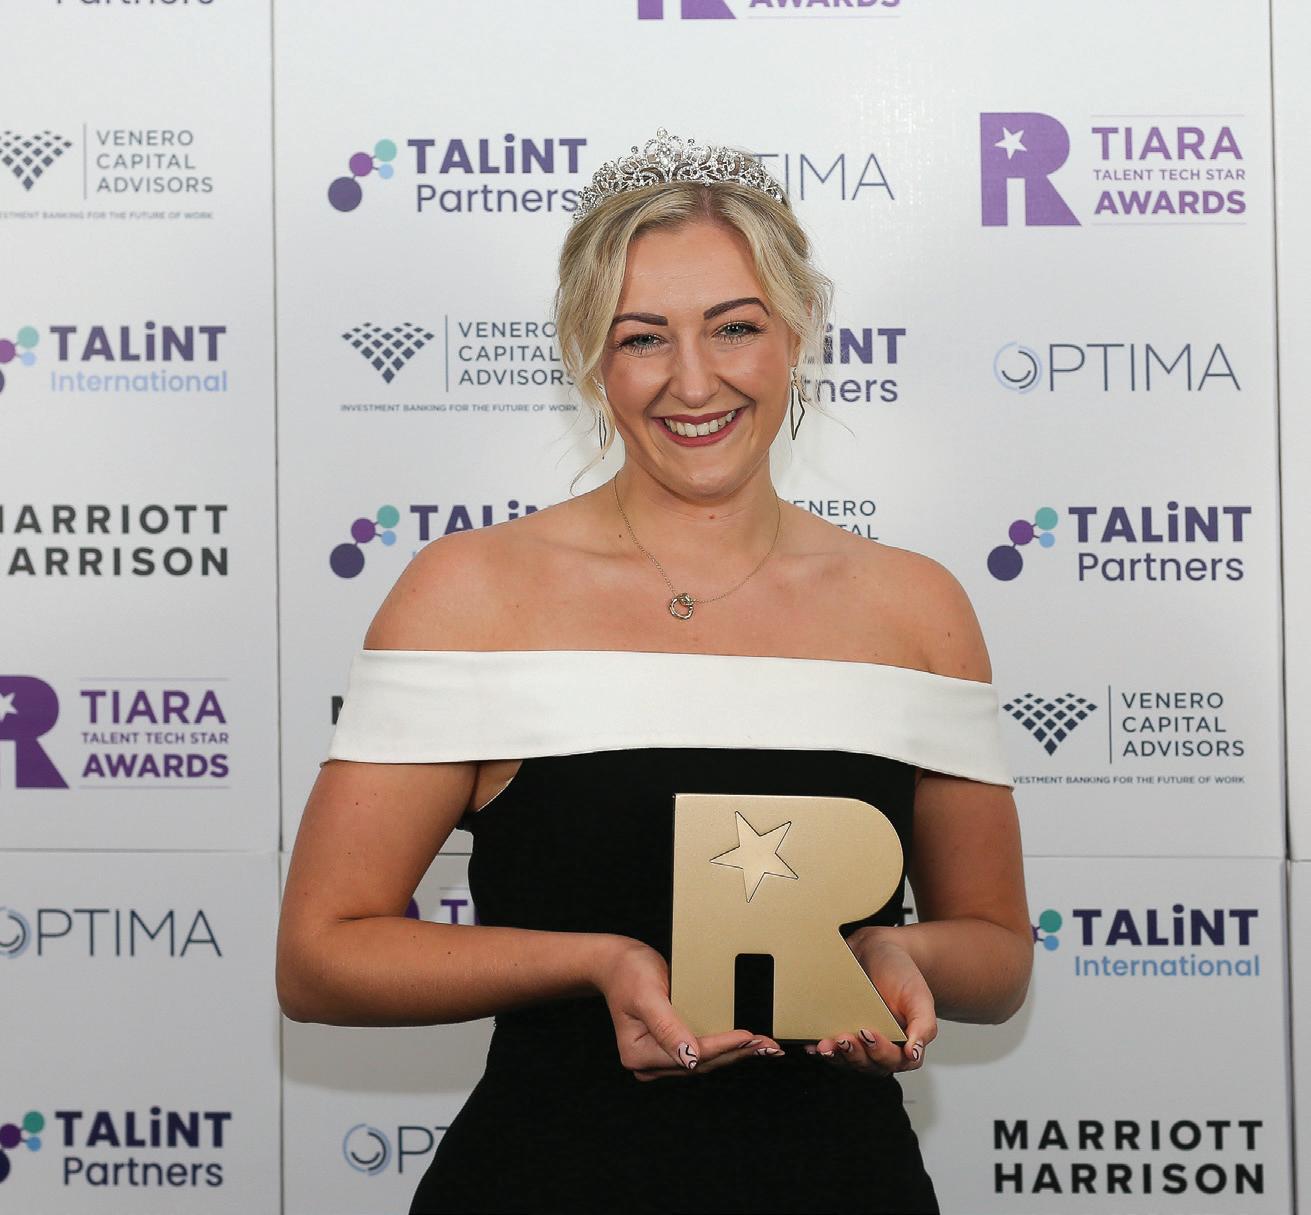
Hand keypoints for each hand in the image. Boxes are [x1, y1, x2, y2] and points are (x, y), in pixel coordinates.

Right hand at [592, 936, 785, 1080]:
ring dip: (735, 1052)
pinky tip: (745, 1043)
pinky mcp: (670, 1047)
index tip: (749, 1037)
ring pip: (704, 1060)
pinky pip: (701, 1050)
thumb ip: (666, 1027)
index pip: (691, 1055)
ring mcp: (660, 1057)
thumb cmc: (629, 972)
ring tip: (765, 1047)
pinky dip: (723, 1046)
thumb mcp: (647, 994)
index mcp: (639, 1054)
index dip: (723, 1046)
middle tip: (769, 1046)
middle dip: (736, 1053)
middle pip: (701, 1062)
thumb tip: (689, 1059)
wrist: (617, 963)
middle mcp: (649, 1063)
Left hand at [806, 929, 936, 1075]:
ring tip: (825, 1045)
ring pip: (848, 1061)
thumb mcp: (919, 996)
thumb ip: (924, 1026)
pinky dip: (821, 1050)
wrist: (877, 951)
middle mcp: (881, 1047)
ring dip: (836, 1057)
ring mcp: (859, 1042)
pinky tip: (811, 1044)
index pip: (896, 1061)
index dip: (882, 1053)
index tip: (869, 1034)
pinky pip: (831, 1049)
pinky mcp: (840, 1032)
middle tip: (844, 1038)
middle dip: (855, 1055)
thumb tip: (914, 1053)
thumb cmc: (902, 974)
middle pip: (869, 1065)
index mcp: (905, 1044)